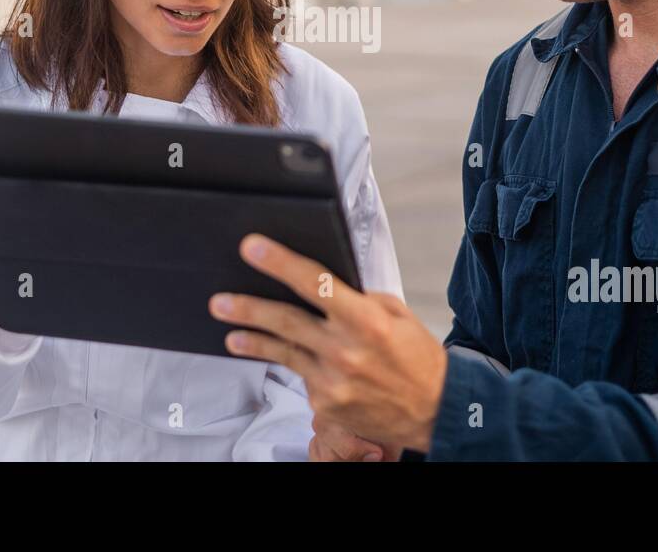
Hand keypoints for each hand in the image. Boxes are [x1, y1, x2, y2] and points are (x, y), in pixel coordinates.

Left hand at [208, 234, 447, 452]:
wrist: (437, 410)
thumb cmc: (417, 357)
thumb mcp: (397, 315)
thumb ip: (360, 299)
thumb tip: (323, 285)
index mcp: (366, 320)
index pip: (314, 283)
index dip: (280, 263)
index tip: (252, 247)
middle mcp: (345, 351)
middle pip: (286, 321)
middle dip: (248, 307)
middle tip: (220, 300)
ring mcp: (332, 381)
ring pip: (283, 351)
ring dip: (251, 339)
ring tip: (230, 331)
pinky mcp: (325, 404)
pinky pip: (301, 376)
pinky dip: (295, 365)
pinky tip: (286, 358)